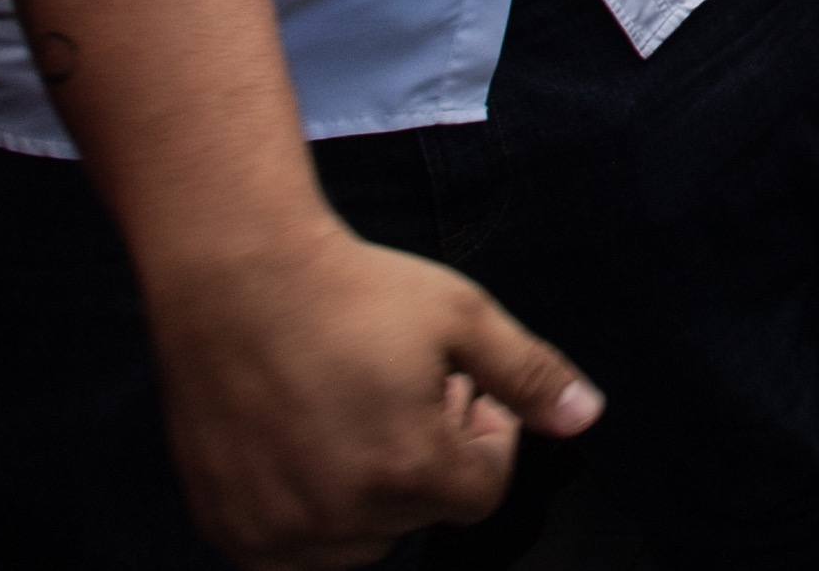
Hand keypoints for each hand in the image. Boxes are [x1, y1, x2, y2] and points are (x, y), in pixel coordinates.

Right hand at [139, 212, 600, 570]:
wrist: (235, 275)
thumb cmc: (352, 289)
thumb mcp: (461, 314)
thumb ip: (527, 375)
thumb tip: (586, 416)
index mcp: (411, 470)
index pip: (483, 491)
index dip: (485, 436)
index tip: (461, 387)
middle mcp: (344, 516)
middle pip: (420, 511)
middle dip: (427, 454)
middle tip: (403, 386)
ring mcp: (280, 530)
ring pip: (359, 539)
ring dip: (370, 491)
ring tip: (354, 410)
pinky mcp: (232, 527)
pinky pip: (290, 552)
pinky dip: (308, 514)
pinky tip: (305, 442)